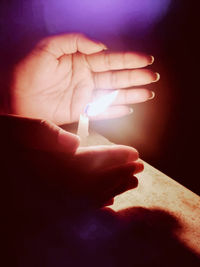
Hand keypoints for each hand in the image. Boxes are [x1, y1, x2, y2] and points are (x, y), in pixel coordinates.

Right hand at [0, 115, 142, 215]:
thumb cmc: (0, 143)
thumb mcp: (12, 130)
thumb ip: (40, 134)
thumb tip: (74, 144)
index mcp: (46, 167)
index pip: (88, 163)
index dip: (114, 158)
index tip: (135, 154)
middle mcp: (53, 187)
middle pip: (94, 184)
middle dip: (119, 175)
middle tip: (140, 169)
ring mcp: (52, 199)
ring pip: (89, 198)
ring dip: (113, 189)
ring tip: (132, 182)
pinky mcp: (51, 205)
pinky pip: (79, 208)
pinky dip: (97, 203)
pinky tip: (109, 201)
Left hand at [11, 33, 158, 124]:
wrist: (16, 97)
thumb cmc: (29, 70)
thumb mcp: (49, 47)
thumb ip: (75, 41)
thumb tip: (100, 47)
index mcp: (81, 60)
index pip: (110, 59)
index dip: (129, 59)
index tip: (147, 60)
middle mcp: (86, 78)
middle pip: (116, 77)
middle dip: (136, 77)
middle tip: (153, 77)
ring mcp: (84, 95)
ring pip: (113, 94)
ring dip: (132, 94)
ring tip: (149, 94)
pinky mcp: (80, 111)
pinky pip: (102, 111)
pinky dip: (115, 111)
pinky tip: (129, 109)